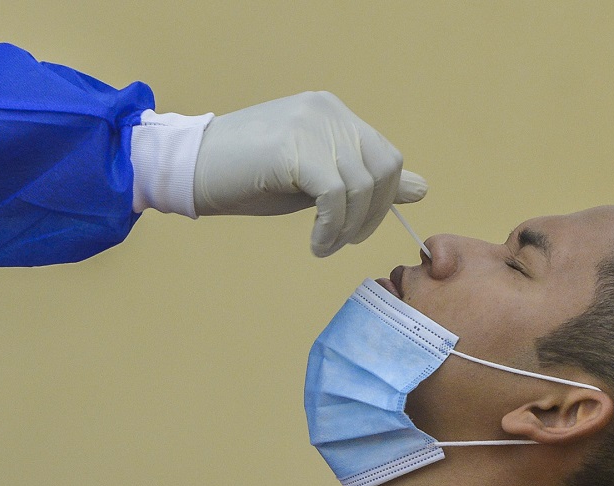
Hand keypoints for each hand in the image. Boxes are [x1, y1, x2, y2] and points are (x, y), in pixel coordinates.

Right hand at [193, 91, 426, 256]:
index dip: (384, 200)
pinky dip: (331, 229)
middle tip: (346, 241)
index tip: (359, 229)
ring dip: (349, 228)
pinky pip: (336, 197)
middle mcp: (329, 112)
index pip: (386, 156)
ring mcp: (313, 126)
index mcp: (334, 114)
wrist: (192, 168)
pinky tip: (316, 244)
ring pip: (361, 186)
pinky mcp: (297, 148)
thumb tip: (421, 189)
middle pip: (384, 169)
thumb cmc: (250, 177)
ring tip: (326, 245)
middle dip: (373, 216)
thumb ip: (364, 179)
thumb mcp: (317, 179)